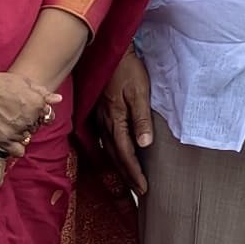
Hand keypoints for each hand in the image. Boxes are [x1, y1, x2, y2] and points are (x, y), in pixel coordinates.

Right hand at [0, 68, 56, 148]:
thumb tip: (58, 99)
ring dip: (20, 133)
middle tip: (13, 115)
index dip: (37, 113)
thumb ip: (41, 92)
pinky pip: (18, 151)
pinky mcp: (3, 140)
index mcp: (37, 104)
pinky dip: (15, 147)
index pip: (46, 115)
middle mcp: (29, 119)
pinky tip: (8, 139)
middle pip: (35, 127)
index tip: (26, 109)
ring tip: (6, 123)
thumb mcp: (22, 81)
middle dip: (28, 122)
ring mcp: (17, 131)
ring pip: (26, 138)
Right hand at [96, 48, 153, 198]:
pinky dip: (112, 154)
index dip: (135, 173)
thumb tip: (145, 145)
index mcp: (116, 120)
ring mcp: (100, 118)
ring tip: (129, 181)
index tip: (144, 189)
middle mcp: (105, 123)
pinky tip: (116, 157)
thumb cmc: (128, 70)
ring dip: (119, 168)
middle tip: (138, 192)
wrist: (111, 51)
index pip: (126, 154)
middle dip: (127, 177)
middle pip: (115, 157)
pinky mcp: (100, 113)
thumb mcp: (140, 92)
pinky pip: (105, 140)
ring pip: (109, 150)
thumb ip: (141, 119)